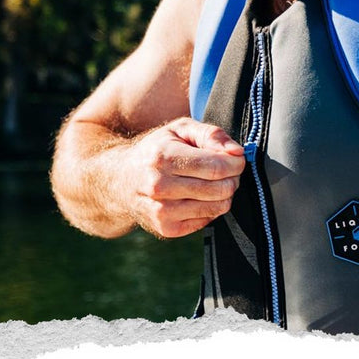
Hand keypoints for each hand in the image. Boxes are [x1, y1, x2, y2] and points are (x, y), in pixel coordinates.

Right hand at [118, 117, 246, 237]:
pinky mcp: (167, 228)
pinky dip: (211, 208)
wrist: (121, 181)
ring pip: (217, 207)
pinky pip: (208, 220)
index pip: (216, 167)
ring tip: (214, 182)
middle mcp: (159, 186)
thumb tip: (238, 152)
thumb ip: (211, 134)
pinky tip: (200, 196)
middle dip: (233, 178)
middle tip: (228, 171)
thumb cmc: (157, 150)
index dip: (236, 164)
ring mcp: (162, 211)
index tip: (238, 159)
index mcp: (163, 157)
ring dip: (225, 194)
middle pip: (219, 189)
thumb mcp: (179, 129)